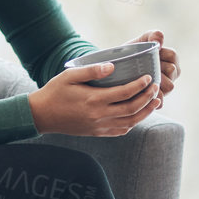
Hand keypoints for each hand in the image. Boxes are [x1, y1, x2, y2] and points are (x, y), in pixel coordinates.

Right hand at [28, 63, 160, 136]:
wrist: (42, 115)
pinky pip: (121, 131)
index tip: (148, 77)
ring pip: (130, 122)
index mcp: (94, 100)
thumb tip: (113, 66)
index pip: (125, 93)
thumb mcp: (70, 76)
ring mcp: (99, 126)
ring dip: (146, 112)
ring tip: (155, 101)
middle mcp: (99, 115)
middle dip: (148, 98)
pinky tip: (139, 114)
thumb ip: (92, 70)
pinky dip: (133, 123)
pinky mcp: (98, 133)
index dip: (140, 85)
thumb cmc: (55, 92)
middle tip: (156, 87)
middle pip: (132, 108)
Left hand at [133, 29, 179, 96]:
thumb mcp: (141, 42)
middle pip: (172, 71)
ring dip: (157, 82)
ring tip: (144, 80)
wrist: (116, 69)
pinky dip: (154, 99)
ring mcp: (165, 88)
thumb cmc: (131, 53)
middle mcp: (171, 75)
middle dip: (159, 68)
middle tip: (144, 67)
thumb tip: (159, 41)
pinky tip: (144, 96)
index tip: (149, 53)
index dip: (161, 54)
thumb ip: (152, 35)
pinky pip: (160, 101)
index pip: (172, 55)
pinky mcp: (156, 100)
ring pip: (168, 86)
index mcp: (170, 60)